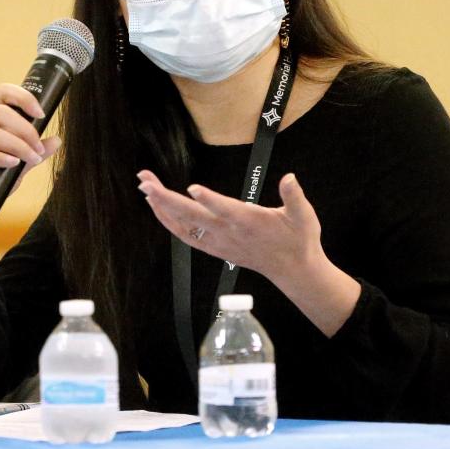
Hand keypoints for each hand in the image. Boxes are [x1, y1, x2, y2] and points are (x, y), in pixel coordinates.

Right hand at [0, 84, 60, 287]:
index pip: (3, 93)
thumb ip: (34, 152)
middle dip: (25, 128)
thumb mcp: (17, 166)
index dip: (23, 97)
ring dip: (17, 144)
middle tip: (38, 148)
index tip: (41, 114)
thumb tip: (57, 140)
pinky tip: (13, 165)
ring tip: (32, 159)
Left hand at [137, 169, 320, 281]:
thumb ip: (294, 197)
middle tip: (145, 180)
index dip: (210, 201)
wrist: (293, 270)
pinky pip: (186, 236)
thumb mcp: (304, 216)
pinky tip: (157, 207)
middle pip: (192, 216)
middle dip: (166, 198)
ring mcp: (219, 242)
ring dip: (162, 207)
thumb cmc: (298, 239)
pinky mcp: (215, 248)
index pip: (227, 210)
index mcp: (250, 222)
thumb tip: (289, 178)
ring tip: (145, 187)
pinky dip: (169, 222)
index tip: (193, 189)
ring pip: (184, 226)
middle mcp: (229, 233)